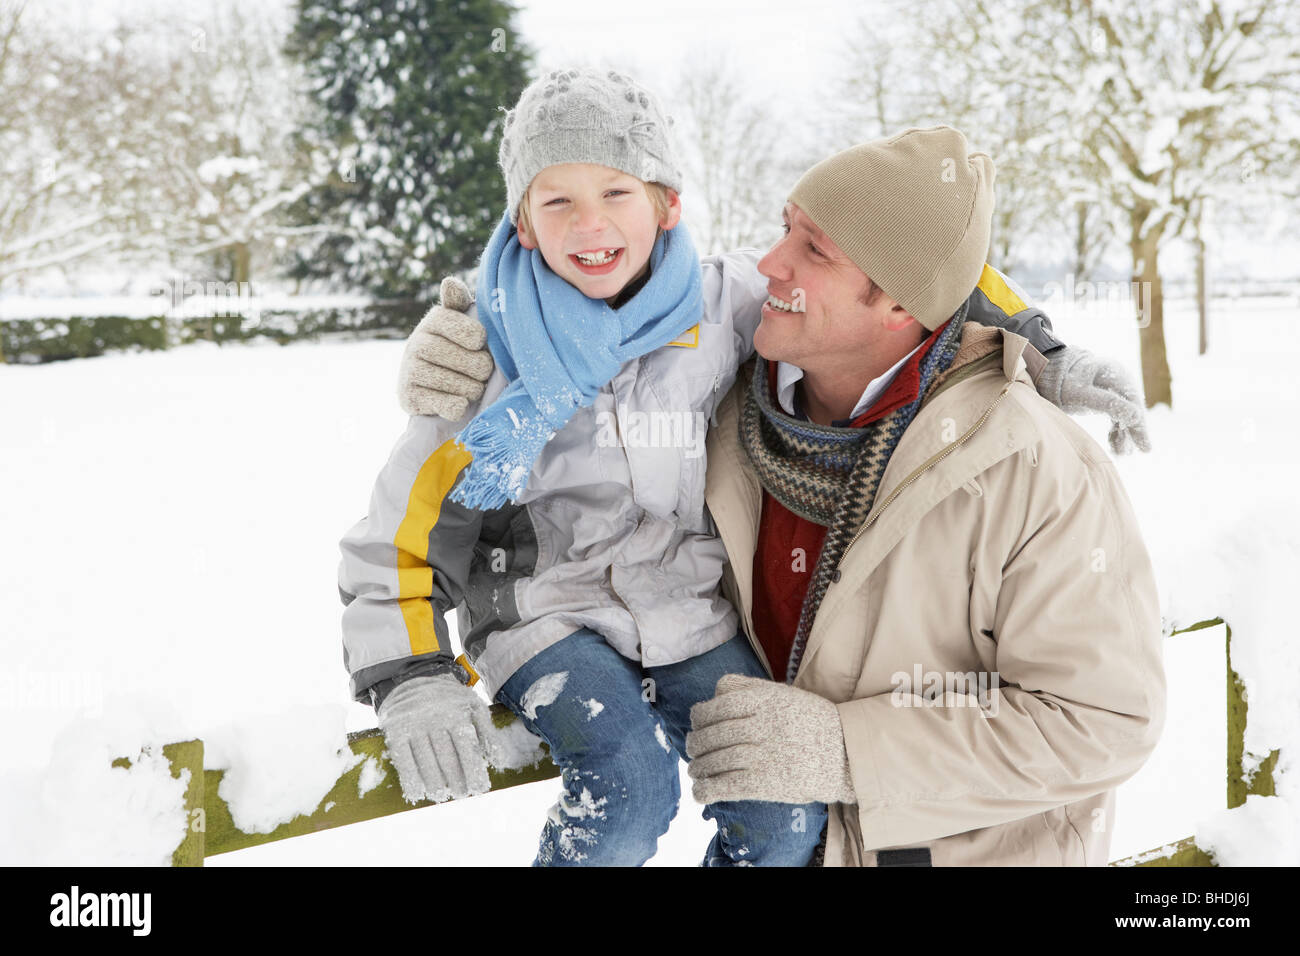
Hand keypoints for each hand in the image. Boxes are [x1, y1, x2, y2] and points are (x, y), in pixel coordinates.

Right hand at [376, 673, 498, 803]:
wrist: (411, 678)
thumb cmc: (449, 699)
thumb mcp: (472, 706)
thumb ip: (487, 733)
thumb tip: (499, 762)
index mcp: (457, 713)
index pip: (468, 749)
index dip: (475, 772)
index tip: (480, 789)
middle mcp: (435, 718)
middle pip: (448, 760)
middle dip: (457, 781)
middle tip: (462, 793)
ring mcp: (413, 725)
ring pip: (426, 764)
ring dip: (435, 785)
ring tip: (442, 795)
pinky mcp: (395, 731)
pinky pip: (403, 761)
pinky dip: (410, 780)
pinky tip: (417, 793)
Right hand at [398, 276, 494, 418]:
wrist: (435, 390)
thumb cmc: (460, 351)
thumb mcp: (464, 323)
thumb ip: (460, 303)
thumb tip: (450, 283)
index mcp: (434, 321)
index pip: (461, 327)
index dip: (476, 337)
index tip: (480, 343)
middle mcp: (415, 343)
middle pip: (460, 359)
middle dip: (479, 368)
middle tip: (482, 371)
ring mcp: (409, 370)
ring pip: (455, 384)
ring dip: (471, 388)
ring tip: (472, 386)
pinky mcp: (408, 397)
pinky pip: (447, 405)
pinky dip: (458, 406)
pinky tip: (459, 402)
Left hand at [686, 674, 854, 804]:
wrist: (845, 755)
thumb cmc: (811, 722)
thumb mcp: (783, 694)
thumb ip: (748, 688)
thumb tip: (713, 694)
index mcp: (765, 702)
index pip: (718, 705)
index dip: (700, 715)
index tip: (695, 721)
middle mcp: (761, 727)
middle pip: (712, 734)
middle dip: (695, 743)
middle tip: (691, 747)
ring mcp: (762, 757)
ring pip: (714, 761)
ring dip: (698, 767)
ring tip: (695, 769)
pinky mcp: (765, 784)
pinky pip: (725, 787)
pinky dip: (706, 790)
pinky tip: (700, 791)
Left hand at [1035, 346, 1151, 453]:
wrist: (1047, 372)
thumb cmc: (1062, 381)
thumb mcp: (1081, 393)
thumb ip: (1107, 402)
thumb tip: (1136, 416)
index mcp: (1114, 373)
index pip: (1133, 402)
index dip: (1139, 424)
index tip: (1145, 445)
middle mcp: (1118, 379)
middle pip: (1132, 407)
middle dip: (1135, 430)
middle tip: (1144, 450)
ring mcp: (1112, 387)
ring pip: (1124, 413)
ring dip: (1125, 433)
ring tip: (1123, 453)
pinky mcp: (1105, 396)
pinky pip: (1115, 415)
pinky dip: (1116, 429)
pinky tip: (1115, 445)